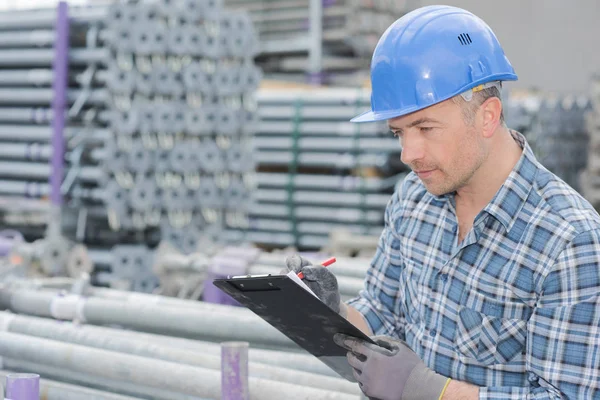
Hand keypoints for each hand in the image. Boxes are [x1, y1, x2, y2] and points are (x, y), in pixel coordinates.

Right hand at [284, 254, 346, 316]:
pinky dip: (287, 297)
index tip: (295, 271)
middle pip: (284, 271)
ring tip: (298, 295)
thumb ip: (320, 271)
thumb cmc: (329, 291)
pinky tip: (296, 302)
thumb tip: (304, 270)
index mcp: (304, 267)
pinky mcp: (289, 297)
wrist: (329, 308)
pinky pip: (283, 295)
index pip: (294, 260)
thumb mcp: (329, 280)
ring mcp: (291, 287)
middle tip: (291, 283)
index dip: (293, 263)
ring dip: (287, 288)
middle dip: (286, 276)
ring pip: (282, 284)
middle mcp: (295, 276)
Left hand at [334, 334, 449, 399]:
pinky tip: (369, 375)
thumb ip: (382, 340)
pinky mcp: (371, 392)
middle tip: (354, 352)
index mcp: (375, 356)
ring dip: (357, 366)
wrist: (418, 387)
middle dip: (351, 353)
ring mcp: (368, 382)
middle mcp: (369, 370)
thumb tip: (370, 340)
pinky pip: (361, 383)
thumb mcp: (399, 347)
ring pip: (355, 372)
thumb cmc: (410, 365)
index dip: (346, 340)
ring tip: (365, 364)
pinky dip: (362, 378)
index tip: (338, 338)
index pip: (355, 345)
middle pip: (351, 359)